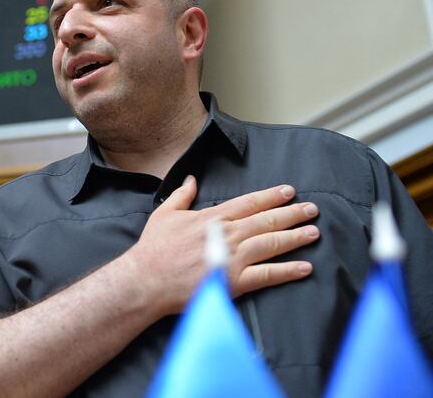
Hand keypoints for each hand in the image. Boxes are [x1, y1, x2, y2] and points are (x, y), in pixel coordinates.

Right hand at [128, 175, 318, 315]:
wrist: (147, 280)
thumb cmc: (154, 249)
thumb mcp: (165, 214)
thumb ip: (182, 195)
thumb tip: (191, 179)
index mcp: (212, 218)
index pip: (248, 203)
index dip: (270, 196)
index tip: (288, 191)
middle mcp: (227, 235)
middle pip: (266, 221)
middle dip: (291, 214)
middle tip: (311, 209)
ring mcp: (232, 258)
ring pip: (271, 244)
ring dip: (295, 237)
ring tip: (313, 232)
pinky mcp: (234, 281)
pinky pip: (267, 275)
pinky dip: (287, 271)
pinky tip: (304, 268)